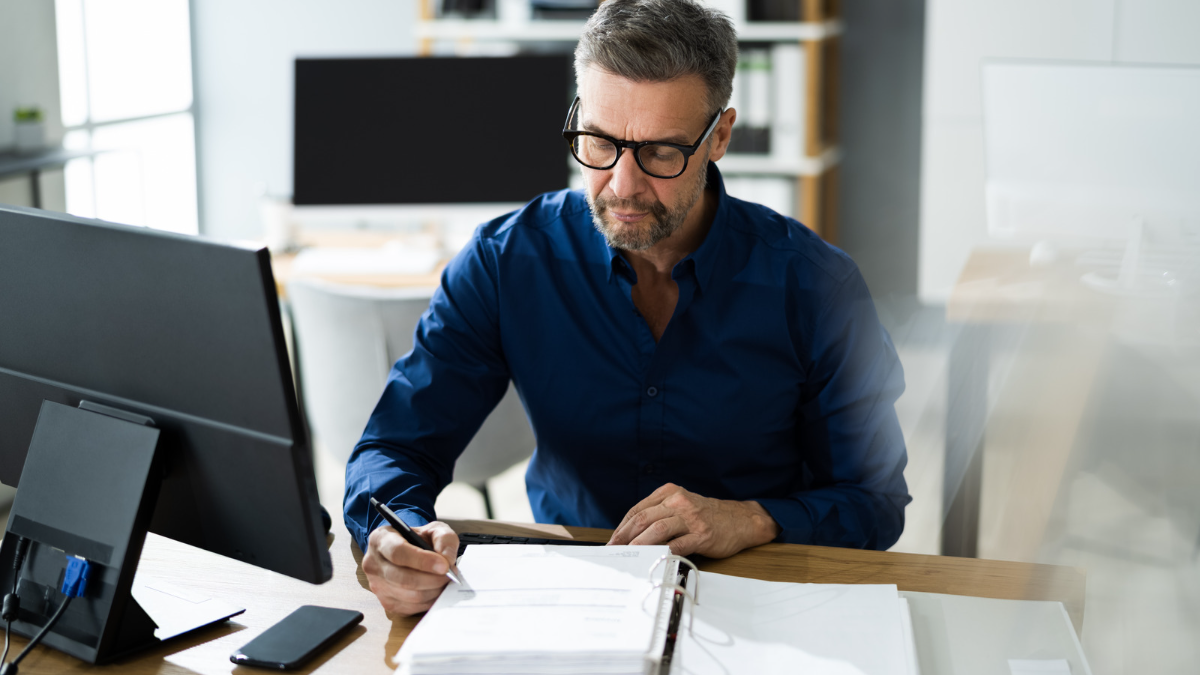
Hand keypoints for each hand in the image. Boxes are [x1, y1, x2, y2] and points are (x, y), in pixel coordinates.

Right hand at [361, 520, 458, 615]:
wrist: (409, 551)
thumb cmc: (418, 539)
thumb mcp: (433, 530)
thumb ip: (444, 539)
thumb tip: (447, 560)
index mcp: (380, 539)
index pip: (397, 552)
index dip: (422, 561)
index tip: (444, 565)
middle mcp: (373, 563)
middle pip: (403, 579)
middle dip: (433, 579)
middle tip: (451, 576)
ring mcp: (377, 586)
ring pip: (409, 596)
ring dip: (433, 591)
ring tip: (445, 582)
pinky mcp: (386, 603)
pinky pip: (411, 608)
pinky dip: (429, 601)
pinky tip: (436, 590)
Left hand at [607, 483, 780, 557]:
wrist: (739, 520)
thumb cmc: (706, 515)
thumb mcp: (681, 505)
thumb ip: (659, 513)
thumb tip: (630, 535)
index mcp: (670, 493)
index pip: (638, 509)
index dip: (622, 527)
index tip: (612, 541)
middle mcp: (679, 502)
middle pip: (644, 518)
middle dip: (624, 536)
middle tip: (613, 550)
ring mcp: (691, 518)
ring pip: (657, 529)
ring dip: (639, 543)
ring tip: (628, 555)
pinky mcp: (702, 535)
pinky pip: (678, 544)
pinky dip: (664, 552)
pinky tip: (654, 559)